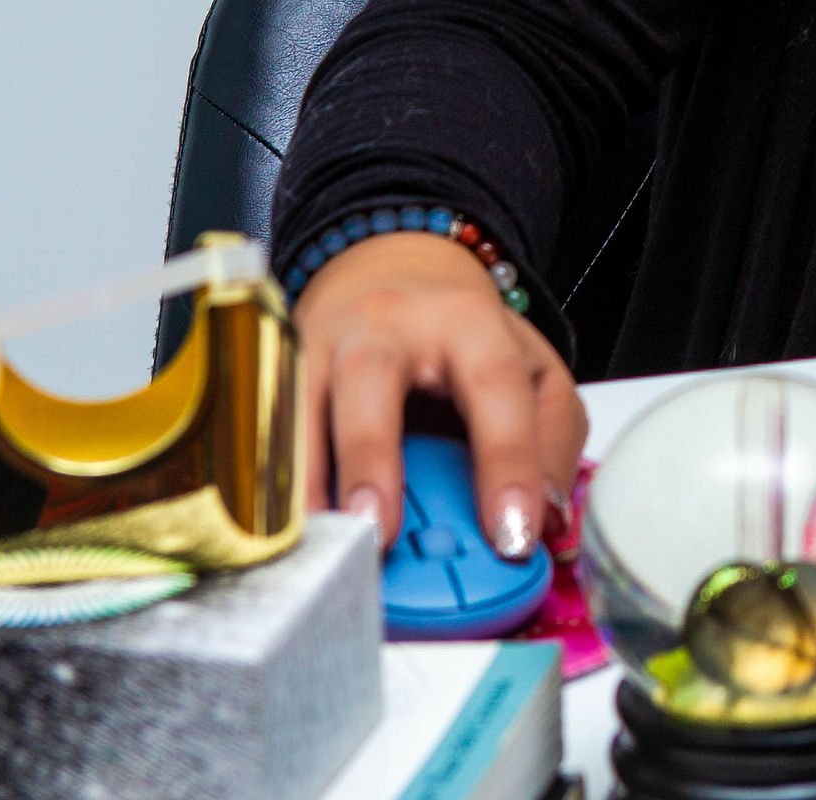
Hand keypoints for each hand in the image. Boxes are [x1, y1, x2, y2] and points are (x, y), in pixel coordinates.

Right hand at [291, 231, 586, 561]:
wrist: (393, 269)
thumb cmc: (462, 336)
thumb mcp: (532, 368)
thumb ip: (552, 436)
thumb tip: (545, 520)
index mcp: (466, 321)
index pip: (492, 385)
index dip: (507, 461)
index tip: (513, 536)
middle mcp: (384, 326)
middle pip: (370, 379)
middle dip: (372, 457)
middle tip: (382, 533)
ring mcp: (321, 347)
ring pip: (297, 404)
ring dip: (306, 480)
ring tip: (326, 546)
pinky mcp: (275, 373)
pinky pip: (263, 429)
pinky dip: (270, 483)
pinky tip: (283, 534)